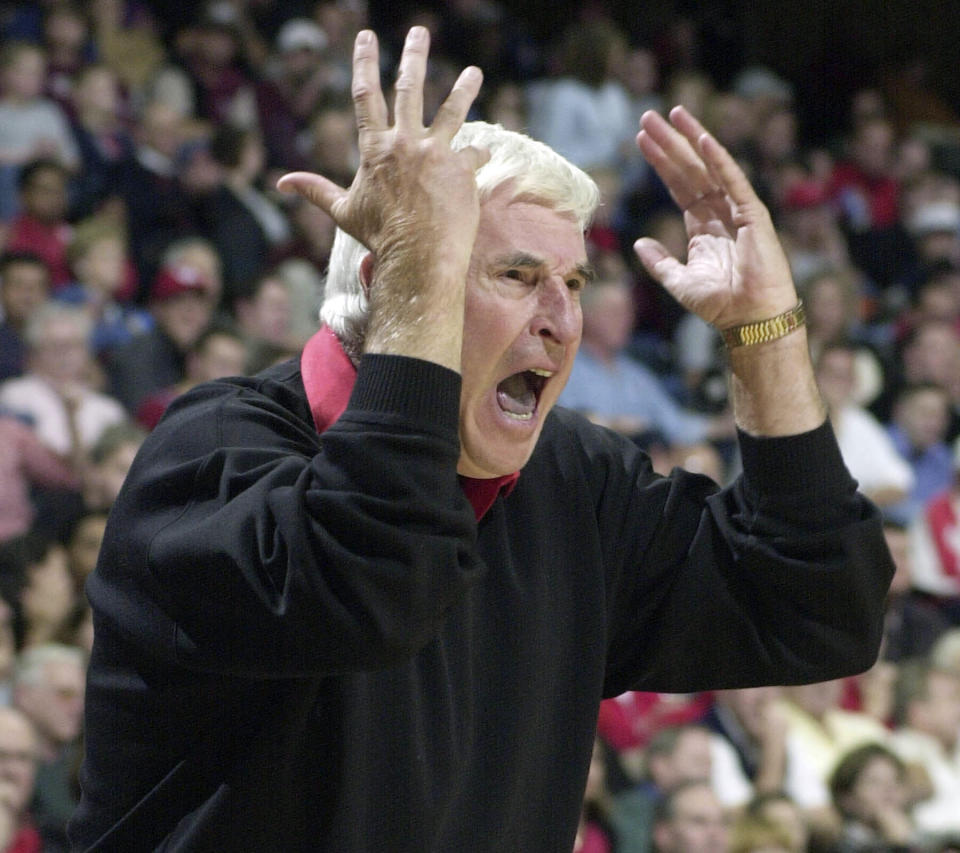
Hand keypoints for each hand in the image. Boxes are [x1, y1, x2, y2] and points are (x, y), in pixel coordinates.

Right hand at [277, 27, 488, 366]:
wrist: (417, 256)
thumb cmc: (379, 237)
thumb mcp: (343, 211)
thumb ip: (315, 190)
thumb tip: (281, 183)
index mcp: (374, 148)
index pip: (365, 95)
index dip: (363, 62)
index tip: (365, 36)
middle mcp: (405, 142)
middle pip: (409, 87)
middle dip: (413, 55)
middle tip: (420, 31)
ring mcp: (435, 152)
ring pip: (452, 110)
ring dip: (464, 88)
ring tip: (474, 73)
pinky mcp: (461, 167)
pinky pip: (473, 154)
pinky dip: (477, 156)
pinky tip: (483, 155)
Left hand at [634, 106, 796, 329]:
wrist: (749, 319)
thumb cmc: (720, 305)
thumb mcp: (678, 281)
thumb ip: (658, 261)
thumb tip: (639, 243)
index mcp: (703, 226)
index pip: (678, 186)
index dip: (661, 163)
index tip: (641, 140)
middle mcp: (719, 212)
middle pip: (689, 169)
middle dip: (669, 143)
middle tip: (648, 117)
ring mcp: (737, 210)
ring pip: (710, 167)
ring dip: (691, 140)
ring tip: (673, 114)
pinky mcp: (753, 215)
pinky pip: (734, 182)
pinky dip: (719, 160)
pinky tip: (703, 139)